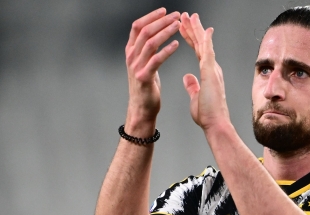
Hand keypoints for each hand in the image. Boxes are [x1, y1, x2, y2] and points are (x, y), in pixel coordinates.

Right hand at [125, 8, 179, 124]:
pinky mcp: (144, 77)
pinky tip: (177, 45)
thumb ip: (147, 49)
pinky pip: (156, 60)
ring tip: (178, 26)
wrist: (142, 108)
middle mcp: (131, 57)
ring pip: (150, 43)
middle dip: (161, 21)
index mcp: (130, 51)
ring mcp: (136, 67)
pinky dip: (167, 51)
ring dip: (165, 32)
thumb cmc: (146, 86)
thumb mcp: (143, 64)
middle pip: (145, 31)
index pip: (137, 26)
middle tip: (176, 15)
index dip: (151, 16)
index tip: (165, 10)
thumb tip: (156, 33)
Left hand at [179, 13, 229, 130]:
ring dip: (196, 29)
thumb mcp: (195, 97)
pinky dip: (205, 40)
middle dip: (193, 29)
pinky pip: (208, 52)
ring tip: (189, 16)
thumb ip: (192, 86)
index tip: (185, 28)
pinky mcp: (211, 73)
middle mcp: (212, 68)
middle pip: (201, 44)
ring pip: (204, 44)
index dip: (191, 38)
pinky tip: (204, 29)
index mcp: (208, 73)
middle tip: (186, 16)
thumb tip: (187, 78)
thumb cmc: (208, 115)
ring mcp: (213, 69)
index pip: (198, 51)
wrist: (215, 124)